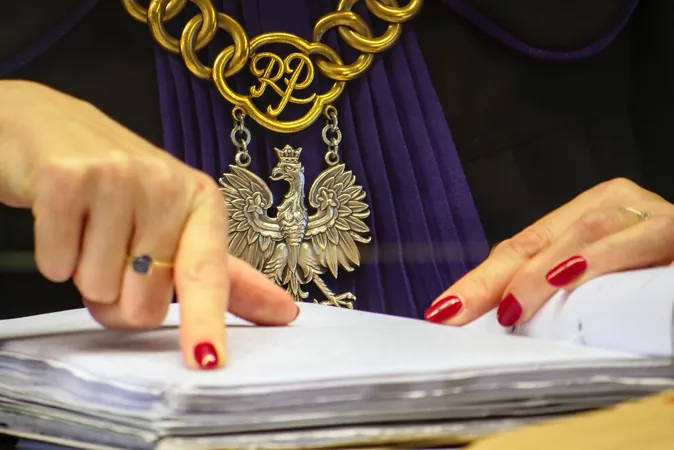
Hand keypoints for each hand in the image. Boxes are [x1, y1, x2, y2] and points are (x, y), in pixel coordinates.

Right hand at [0, 81, 297, 368]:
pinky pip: (57, 266)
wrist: (51, 127)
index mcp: (202, 202)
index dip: (205, 320)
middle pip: (142, 305)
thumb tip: (284, 313)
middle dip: (120, 295)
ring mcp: (117, 178)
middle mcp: (166, 186)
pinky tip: (63, 220)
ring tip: (87, 229)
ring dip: (85, 273)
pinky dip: (54, 256)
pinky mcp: (66, 179)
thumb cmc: (123, 185)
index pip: (207, 274)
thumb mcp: (180, 223)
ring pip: (96, 289)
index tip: (206, 359)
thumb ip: (226, 275)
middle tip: (112, 250)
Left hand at [424, 178, 673, 326]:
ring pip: (585, 230)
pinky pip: (644, 238)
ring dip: (544, 270)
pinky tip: (572, 272)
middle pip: (537, 239)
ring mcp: (647, 214)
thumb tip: (504, 327)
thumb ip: (558, 298)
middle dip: (492, 279)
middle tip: (455, 312)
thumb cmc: (655, 278)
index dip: (478, 281)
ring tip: (513, 308)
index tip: (441, 312)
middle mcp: (610, 208)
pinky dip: (604, 256)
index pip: (517, 249)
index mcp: (582, 221)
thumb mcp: (599, 288)